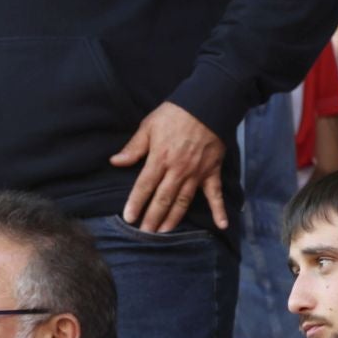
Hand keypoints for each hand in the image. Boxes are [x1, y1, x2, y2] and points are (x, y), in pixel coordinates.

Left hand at [111, 101, 226, 232]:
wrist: (208, 105)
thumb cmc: (175, 114)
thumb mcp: (149, 126)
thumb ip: (133, 147)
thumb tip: (115, 162)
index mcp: (160, 158)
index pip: (144, 186)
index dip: (136, 203)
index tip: (129, 218)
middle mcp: (178, 170)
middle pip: (163, 198)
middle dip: (153, 217)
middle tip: (145, 232)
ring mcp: (197, 173)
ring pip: (183, 201)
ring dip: (174, 218)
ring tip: (164, 232)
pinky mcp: (212, 171)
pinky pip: (216, 194)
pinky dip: (219, 210)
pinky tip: (222, 224)